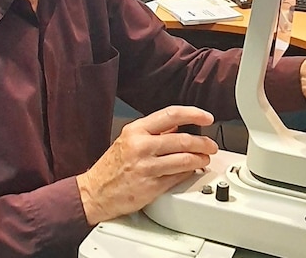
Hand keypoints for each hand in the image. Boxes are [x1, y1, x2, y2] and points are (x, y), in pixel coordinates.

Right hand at [76, 105, 217, 224]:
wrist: (95, 192)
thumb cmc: (112, 167)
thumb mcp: (129, 139)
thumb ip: (154, 132)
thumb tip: (179, 126)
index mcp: (136, 130)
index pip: (171, 114)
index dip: (193, 114)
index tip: (206, 117)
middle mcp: (141, 146)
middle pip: (182, 139)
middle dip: (203, 142)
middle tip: (210, 145)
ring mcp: (146, 167)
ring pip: (184, 160)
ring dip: (200, 159)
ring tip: (204, 159)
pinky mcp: (151, 186)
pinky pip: (179, 177)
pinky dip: (189, 173)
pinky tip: (192, 171)